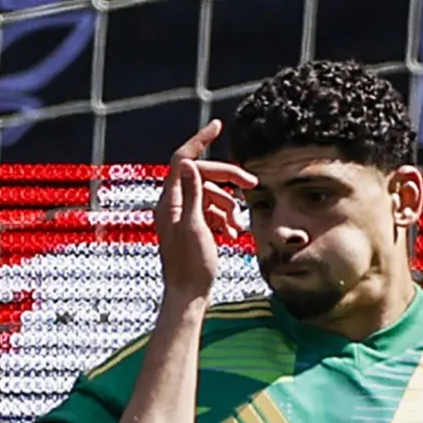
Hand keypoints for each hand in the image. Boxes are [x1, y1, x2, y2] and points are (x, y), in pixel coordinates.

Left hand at [159, 120, 248, 304]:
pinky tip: (234, 233)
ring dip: (229, 205)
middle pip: (202, 176)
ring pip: (211, 195)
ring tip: (238, 224)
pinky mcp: (194, 228)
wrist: (188, 296)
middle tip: (252, 184)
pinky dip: (225, 218)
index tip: (218, 126)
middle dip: (228, 179)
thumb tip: (188, 162)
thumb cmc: (191, 266)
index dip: (200, 140)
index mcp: (170, 201)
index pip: (182, 159)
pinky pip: (212, 212)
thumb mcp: (194, 226)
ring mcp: (183, 216)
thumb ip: (192, 193)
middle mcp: (174, 205)